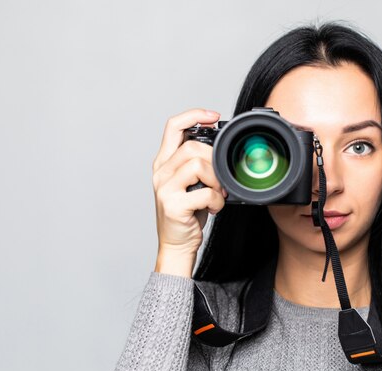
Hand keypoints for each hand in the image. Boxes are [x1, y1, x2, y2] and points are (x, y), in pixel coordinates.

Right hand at [152, 108, 226, 257]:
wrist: (176, 244)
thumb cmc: (187, 213)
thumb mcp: (189, 183)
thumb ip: (196, 163)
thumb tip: (219, 146)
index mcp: (164, 162)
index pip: (173, 126)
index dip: (194, 115)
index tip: (214, 116)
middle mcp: (161, 172)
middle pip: (192, 146)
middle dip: (214, 160)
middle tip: (220, 180)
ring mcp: (164, 188)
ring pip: (198, 165)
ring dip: (217, 181)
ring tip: (217, 194)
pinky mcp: (173, 205)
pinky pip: (205, 193)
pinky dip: (217, 201)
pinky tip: (214, 208)